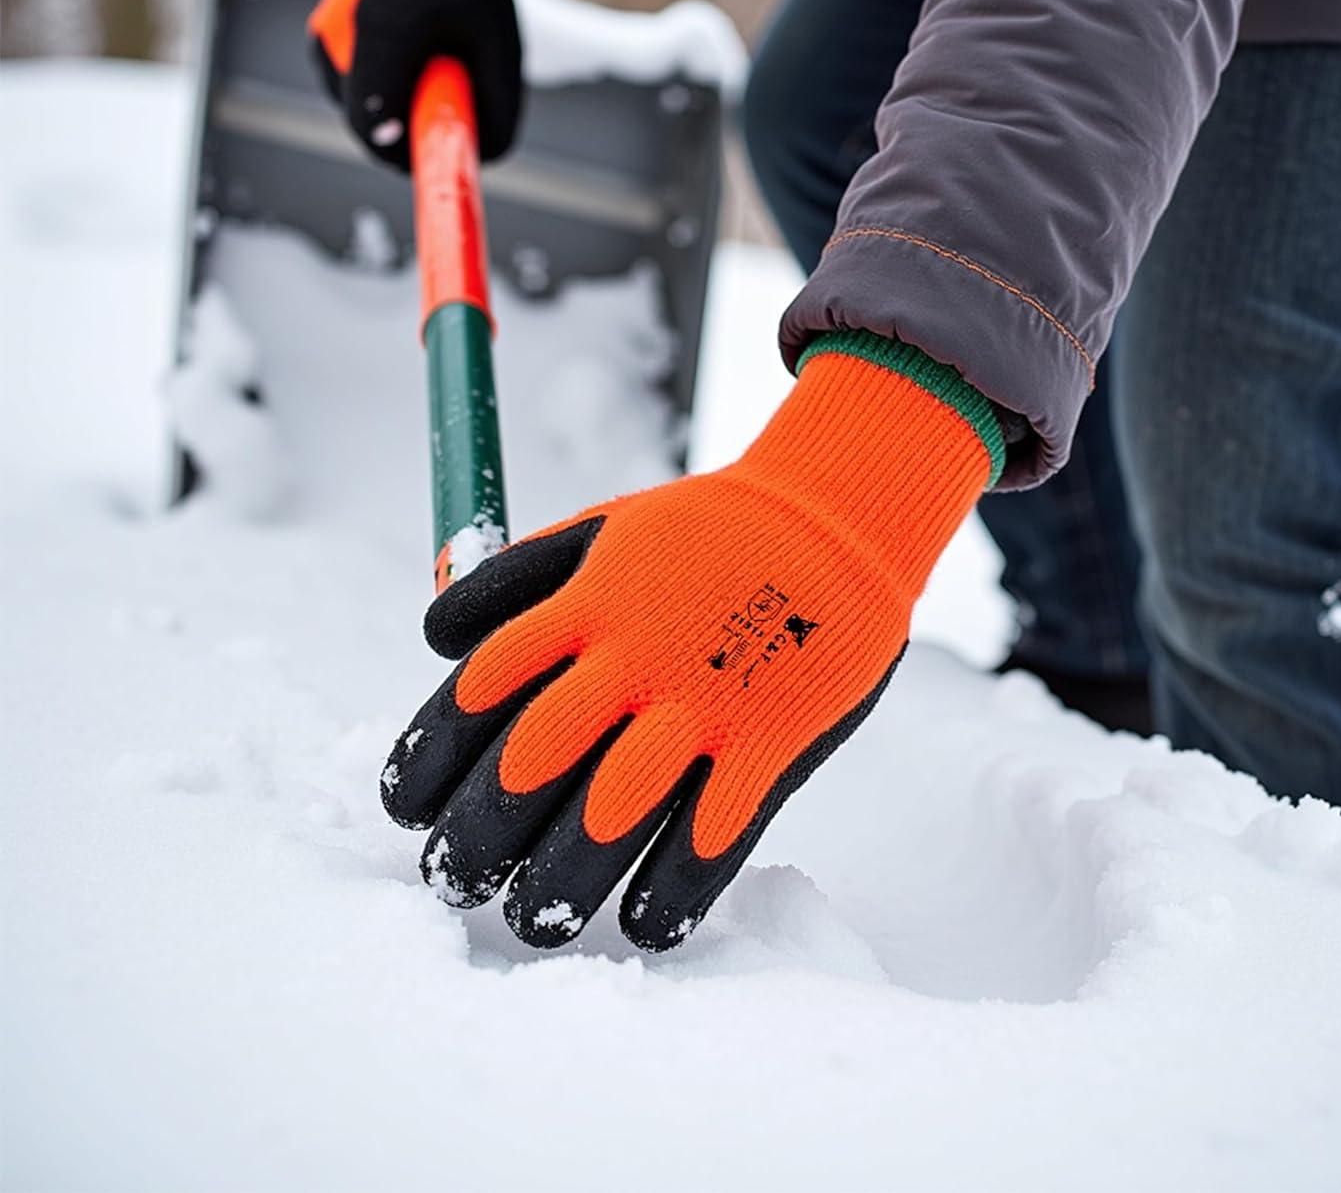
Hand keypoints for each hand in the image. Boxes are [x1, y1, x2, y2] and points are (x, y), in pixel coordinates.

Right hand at [308, 0, 524, 168]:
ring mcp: (324, 36)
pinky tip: (409, 56)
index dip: (408, 153)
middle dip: (407, 126)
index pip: (373, 128)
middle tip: (446, 97)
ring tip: (430, 65)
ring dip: (394, 105)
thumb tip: (481, 157)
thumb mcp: (502, 52)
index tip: (438, 148)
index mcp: (380, 35)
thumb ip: (497, 110)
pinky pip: (351, 86)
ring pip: (358, 106)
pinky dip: (381, 86)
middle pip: (366, 123)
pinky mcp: (321, 36)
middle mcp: (338, 35)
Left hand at [380, 331, 1004, 949]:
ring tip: (528, 921)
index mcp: (588, 603)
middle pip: (531, 761)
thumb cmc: (708, 531)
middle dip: (476, 836)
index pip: (480, 689)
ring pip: (613, 813)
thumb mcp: (604, 528)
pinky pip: (713, 835)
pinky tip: (644, 924)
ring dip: (560, 881)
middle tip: (450, 881)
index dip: (428, 755)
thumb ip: (520, 578)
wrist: (837, 516)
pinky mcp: (773, 739)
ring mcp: (707, 700)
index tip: (404, 807)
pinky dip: (673, 892)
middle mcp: (636, 655)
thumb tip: (436, 641)